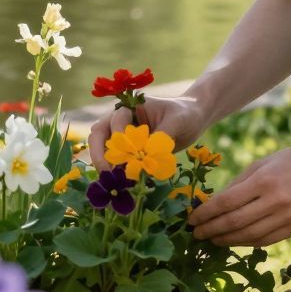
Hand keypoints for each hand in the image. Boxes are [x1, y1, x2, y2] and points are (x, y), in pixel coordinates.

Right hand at [87, 93, 210, 173]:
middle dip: (100, 154)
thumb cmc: (184, 114)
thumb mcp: (177, 121)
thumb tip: (146, 156)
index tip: (129, 156)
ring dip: (105, 165)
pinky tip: (123, 185)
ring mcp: (122, 135)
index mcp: (131, 106)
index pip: (116, 120)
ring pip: (102, 149)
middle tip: (108, 174)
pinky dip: (115, 172)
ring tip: (115, 183)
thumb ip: (160, 137)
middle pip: (98, 134)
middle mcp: (121, 119)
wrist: (192, 119)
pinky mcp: (127, 150)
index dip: (119, 138)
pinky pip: (114, 161)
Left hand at [188, 140, 290, 247]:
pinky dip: (246, 242)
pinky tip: (234, 240)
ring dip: (226, 240)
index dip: (206, 213)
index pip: (226, 203)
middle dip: (211, 230)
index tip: (191, 219)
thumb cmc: (290, 161)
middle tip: (196, 234)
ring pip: (248, 236)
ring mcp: (288, 217)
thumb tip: (212, 204)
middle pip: (234, 223)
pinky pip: (265, 241)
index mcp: (264, 181)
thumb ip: (237, 184)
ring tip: (212, 239)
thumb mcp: (261, 164)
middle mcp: (276, 201)